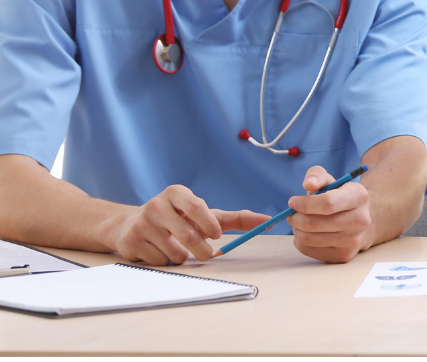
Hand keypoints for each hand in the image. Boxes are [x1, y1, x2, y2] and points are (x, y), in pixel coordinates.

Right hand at [103, 185, 267, 264]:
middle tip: (207, 254)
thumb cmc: (178, 219)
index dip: (208, 223)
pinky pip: (158, 260)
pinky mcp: (130, 241)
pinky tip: (158, 251)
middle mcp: (156, 204)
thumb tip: (268, 221)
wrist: (131, 225)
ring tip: (177, 248)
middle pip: (187, 234)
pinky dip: (165, 261)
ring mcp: (141, 223)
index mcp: (176, 193)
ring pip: (174, 252)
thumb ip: (236, 218)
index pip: (196, 206)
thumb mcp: (204, 214)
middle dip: (201, 250)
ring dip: (182, 256)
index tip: (216, 236)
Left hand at [287, 166, 372, 263]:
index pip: (327, 203)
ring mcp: (353, 241)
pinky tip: (308, 233)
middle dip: (296, 218)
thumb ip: (317, 176)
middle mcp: (361, 220)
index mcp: (359, 197)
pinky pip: (309, 250)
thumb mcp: (332, 181)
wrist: (360, 221)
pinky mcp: (343, 255)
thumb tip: (308, 184)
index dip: (304, 204)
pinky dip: (301, 241)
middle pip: (314, 223)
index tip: (292, 202)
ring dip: (297, 230)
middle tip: (292, 214)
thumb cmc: (340, 197)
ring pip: (309, 238)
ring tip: (299, 222)